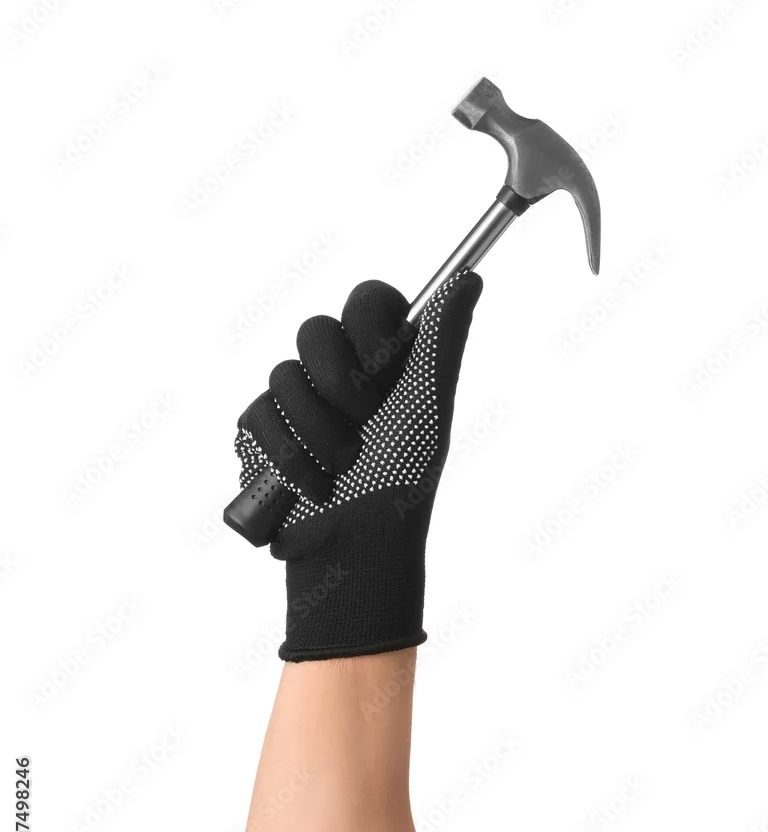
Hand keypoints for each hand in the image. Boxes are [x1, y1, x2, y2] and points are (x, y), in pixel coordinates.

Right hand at [235, 271, 482, 660]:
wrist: (356, 552)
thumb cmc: (402, 486)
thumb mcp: (430, 413)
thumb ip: (442, 345)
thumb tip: (470, 279)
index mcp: (384, 364)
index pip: (367, 302)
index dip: (368, 325)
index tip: (381, 365)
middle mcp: (339, 377)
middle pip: (314, 330)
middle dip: (336, 383)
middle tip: (362, 421)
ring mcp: (296, 404)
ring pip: (282, 375)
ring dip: (316, 432)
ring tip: (341, 469)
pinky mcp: (262, 434)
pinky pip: (256, 415)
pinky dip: (286, 455)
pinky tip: (311, 485)